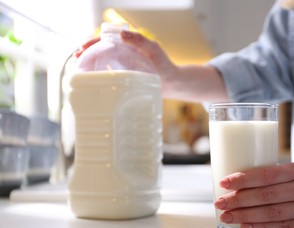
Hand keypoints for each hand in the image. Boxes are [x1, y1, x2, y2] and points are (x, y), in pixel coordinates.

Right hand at [73, 30, 227, 100]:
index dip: (93, 42)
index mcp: (127, 45)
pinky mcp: (124, 79)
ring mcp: (123, 67)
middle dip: (87, 53)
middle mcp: (123, 54)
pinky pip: (109, 75)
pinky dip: (99, 76)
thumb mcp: (153, 50)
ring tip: (79, 68)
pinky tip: (91, 81)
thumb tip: (122, 34)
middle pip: (100, 51)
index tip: (83, 47)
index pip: (105, 40)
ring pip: (102, 63)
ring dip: (90, 64)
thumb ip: (140, 41)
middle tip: (77, 58)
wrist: (172, 83)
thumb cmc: (164, 64)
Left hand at [214, 162, 293, 227]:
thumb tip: (238, 184)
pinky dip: (262, 227)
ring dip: (245, 216)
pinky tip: (246, 226)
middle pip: (266, 195)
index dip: (243, 179)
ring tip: (227, 216)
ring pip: (272, 213)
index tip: (224, 183)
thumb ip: (273, 177)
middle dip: (238, 200)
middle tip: (219, 203)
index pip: (266, 174)